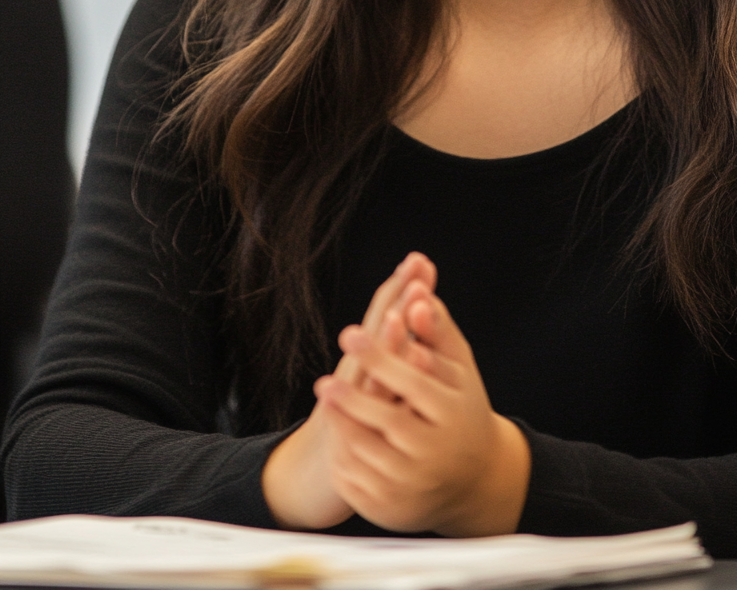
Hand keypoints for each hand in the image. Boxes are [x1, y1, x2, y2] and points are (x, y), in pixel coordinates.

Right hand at [261, 252, 436, 529]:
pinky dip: (380, 395)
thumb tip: (405, 316)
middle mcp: (355, 376)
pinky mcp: (351, 436)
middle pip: (376, 331)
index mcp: (364, 362)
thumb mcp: (371, 387)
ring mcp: (351, 406)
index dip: (401, 288)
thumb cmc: (351, 428)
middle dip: (397, 300)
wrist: (313, 480)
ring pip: (371, 369)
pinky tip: (392, 385)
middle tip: (417, 270)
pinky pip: (368, 413)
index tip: (420, 260)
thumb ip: (386, 354)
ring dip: (387, 341)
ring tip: (402, 313)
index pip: (384, 316)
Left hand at [318, 288, 530, 536]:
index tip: (349, 334)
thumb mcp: (459, 370)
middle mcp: (435, 452)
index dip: (380, 358)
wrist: (473, 479)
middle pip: (387, 422)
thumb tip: (419, 292)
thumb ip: (438, 330)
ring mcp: (413, 484)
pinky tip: (336, 435)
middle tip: (324, 381)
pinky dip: (344, 459)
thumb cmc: (462, 410)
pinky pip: (359, 482)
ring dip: (342, 427)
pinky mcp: (391, 508)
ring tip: (325, 401)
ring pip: (368, 454)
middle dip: (353, 400)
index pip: (413, 383)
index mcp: (453, 414)